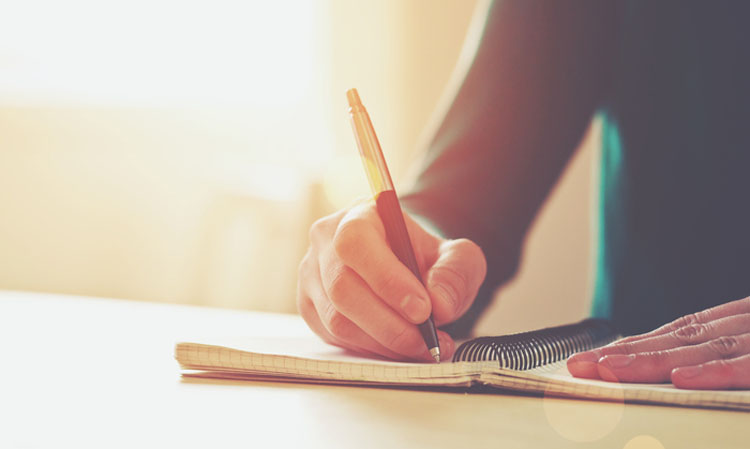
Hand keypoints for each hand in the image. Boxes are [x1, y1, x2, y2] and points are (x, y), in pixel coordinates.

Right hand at [296, 201, 485, 361]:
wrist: (406, 267)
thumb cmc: (425, 258)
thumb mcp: (455, 256)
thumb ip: (455, 273)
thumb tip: (439, 305)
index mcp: (357, 216)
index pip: (355, 243)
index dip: (386, 279)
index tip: (423, 309)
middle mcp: (325, 243)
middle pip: (342, 288)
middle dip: (389, 323)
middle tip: (426, 339)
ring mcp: (312, 277)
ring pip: (337, 320)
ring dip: (383, 342)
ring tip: (421, 347)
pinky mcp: (310, 308)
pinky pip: (334, 337)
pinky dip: (370, 349)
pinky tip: (397, 347)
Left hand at [568, 297, 749, 388]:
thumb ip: (729, 351)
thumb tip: (683, 370)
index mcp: (740, 320)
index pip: (679, 333)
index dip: (635, 345)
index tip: (594, 358)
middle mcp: (745, 324)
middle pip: (678, 339)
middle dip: (625, 353)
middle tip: (580, 365)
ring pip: (702, 348)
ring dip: (651, 360)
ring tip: (607, 369)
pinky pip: (746, 365)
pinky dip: (713, 371)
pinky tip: (680, 378)